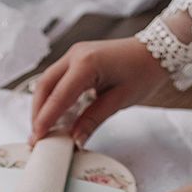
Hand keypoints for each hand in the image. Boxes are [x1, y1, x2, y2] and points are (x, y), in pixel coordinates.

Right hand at [30, 37, 166, 146]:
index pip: (59, 96)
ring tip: (42, 129)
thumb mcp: (119, 100)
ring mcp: (74, 55)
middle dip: (38, 113)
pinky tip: (54, 115)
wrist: (155, 51)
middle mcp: (75, 55)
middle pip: (45, 86)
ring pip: (47, 82)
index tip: (37, 137)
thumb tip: (75, 139)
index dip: (46, 119)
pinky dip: (53, 98)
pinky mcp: (77, 59)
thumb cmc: (143, 72)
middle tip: (36, 137)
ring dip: (42, 106)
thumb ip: (93, 119)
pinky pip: (58, 80)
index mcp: (87, 63)